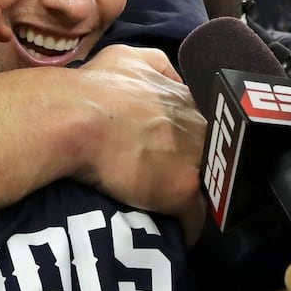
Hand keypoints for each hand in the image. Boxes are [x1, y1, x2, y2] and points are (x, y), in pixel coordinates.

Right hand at [74, 45, 207, 242]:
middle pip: (214, 151)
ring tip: (177, 209)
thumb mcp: (127, 57)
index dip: (188, 134)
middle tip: (172, 177)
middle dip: (199, 163)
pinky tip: (176, 234)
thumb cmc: (94, 87)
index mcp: (188, 97)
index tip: (173, 145)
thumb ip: (155, 64)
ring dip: (198, 196)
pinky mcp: (183, 192)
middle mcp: (201, 126)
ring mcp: (196, 159)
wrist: (75, 119)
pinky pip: (195, 219)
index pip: (203, 119)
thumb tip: (168, 77)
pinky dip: (186, 227)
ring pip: (211, 185)